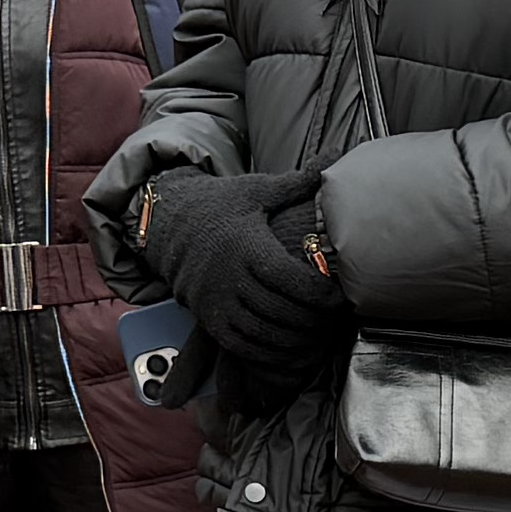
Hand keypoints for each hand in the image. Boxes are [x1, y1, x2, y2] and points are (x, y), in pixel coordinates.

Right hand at [145, 170, 348, 397]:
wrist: (168, 224)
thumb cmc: (222, 206)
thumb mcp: (256, 191)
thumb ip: (297, 182)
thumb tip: (333, 158)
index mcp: (246, 245)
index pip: (290, 279)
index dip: (321, 294)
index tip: (341, 296)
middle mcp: (228, 276)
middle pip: (281, 310)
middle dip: (314, 319)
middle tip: (335, 317)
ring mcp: (216, 301)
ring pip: (263, 333)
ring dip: (295, 339)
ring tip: (318, 333)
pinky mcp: (208, 319)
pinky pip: (243, 346)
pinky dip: (270, 353)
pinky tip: (290, 347)